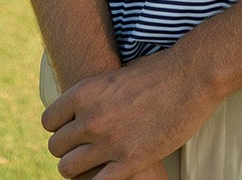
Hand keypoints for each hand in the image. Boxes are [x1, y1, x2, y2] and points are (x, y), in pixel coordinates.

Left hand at [42, 49, 217, 179]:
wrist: (192, 76)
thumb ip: (95, 95)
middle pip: (56, 147)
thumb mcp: (115, 76)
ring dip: (79, 170)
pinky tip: (112, 173)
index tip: (74, 132)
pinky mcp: (131, 161)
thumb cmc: (158, 72)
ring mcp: (110, 142)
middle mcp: (91, 118)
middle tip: (86, 150)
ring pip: (68, 169)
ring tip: (95, 165)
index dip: (60, 129)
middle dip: (69, 150)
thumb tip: (82, 110)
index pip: (49, 122)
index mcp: (83, 93)